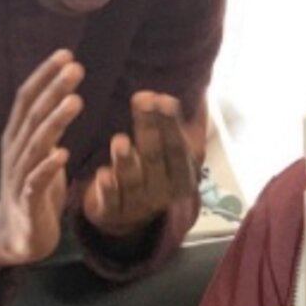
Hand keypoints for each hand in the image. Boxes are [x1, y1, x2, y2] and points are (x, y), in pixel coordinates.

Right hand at [0, 50, 83, 269]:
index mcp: (17, 137)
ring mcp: (19, 177)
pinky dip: (48, 167)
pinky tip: (63, 154)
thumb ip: (45, 124)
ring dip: (55, 122)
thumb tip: (61, 89)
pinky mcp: (27, 202)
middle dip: (54, 90)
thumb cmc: (34, 188)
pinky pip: (36, 182)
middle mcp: (14, 152)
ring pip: (36, 145)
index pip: (27, 98)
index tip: (66, 54)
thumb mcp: (38, 151)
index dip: (44, 76)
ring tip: (75, 101)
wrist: (17, 236)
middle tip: (76, 68)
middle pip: (33, 115)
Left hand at [81, 91, 203, 237]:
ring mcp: (139, 204)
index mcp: (183, 173)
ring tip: (120, 141)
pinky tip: (103, 175)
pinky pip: (112, 201)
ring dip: (127, 161)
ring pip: (133, 180)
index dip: (171, 123)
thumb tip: (202, 89)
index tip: (163, 99)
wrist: (130, 216)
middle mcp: (164, 189)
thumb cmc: (156, 172)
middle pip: (156, 157)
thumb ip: (191, 124)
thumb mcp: (176, 151)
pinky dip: (108, 189)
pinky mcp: (114, 212)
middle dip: (150, 128)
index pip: (179, 146)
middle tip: (142, 100)